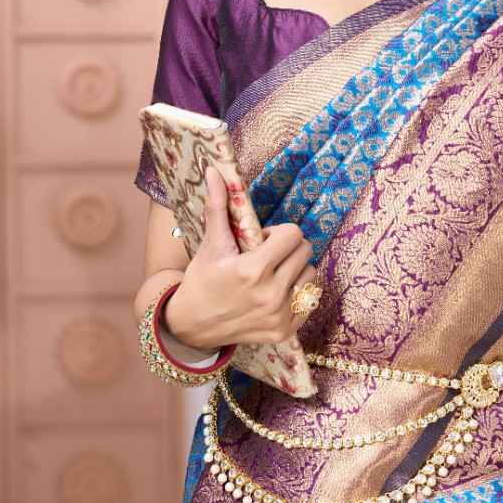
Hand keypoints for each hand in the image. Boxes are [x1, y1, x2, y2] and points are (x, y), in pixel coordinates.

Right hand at [164, 164, 319, 352]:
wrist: (191, 327)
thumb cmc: (202, 280)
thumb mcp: (210, 244)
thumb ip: (217, 206)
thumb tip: (215, 170)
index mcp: (252, 270)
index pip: (294, 235)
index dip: (278, 234)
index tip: (261, 242)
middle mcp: (270, 295)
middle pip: (305, 252)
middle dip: (288, 249)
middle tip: (266, 257)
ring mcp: (279, 316)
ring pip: (310, 275)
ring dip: (295, 270)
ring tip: (272, 275)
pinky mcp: (285, 332)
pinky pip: (309, 300)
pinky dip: (296, 293)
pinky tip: (275, 294)